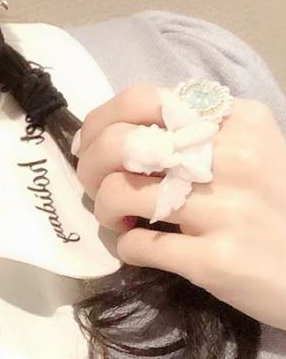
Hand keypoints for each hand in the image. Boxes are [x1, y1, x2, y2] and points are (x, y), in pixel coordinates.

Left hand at [72, 82, 285, 330]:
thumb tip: (116, 131)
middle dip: (90, 167)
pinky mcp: (214, 260)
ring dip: (106, 210)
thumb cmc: (276, 208)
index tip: (91, 144)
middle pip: (122, 143)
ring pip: (119, 194)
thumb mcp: (251, 152)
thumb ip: (197, 134)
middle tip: (96, 185)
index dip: (101, 121)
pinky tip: (143, 248)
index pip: (143, 99)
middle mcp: (233, 158)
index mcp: (239, 121)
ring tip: (121, 219)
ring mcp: (224, 210)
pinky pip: (137, 245)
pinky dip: (128, 247)